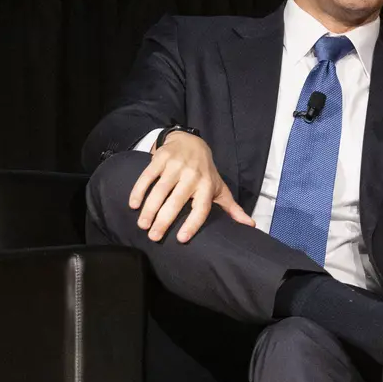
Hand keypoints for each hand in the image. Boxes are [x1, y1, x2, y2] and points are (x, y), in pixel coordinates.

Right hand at [127, 132, 253, 242]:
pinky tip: (132, 205)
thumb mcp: (220, 188)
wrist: (191, 142)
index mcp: (208, 186)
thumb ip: (232, 208)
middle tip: (154, 237)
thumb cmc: (206, 172)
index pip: (201, 208)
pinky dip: (138, 190)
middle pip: (177, 201)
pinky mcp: (161, 158)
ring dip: (149, 209)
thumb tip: (250, 225)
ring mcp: (176, 166)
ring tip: (142, 225)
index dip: (193, 224)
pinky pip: (147, 176)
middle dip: (164, 220)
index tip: (182, 239)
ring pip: (160, 190)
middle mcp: (192, 175)